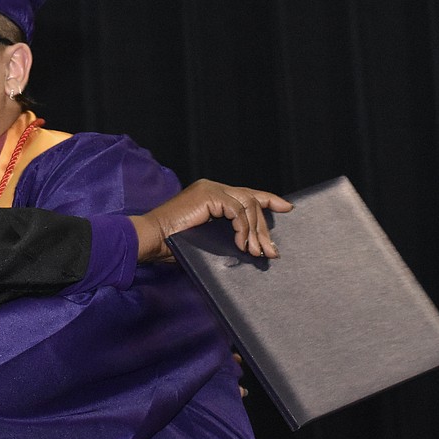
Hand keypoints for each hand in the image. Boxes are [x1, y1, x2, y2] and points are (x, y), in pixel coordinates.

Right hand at [131, 179, 292, 262]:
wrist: (151, 239)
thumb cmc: (172, 244)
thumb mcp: (207, 238)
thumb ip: (226, 234)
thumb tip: (252, 246)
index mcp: (211, 194)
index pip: (246, 194)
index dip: (268, 199)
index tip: (287, 207)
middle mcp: (212, 187)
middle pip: (251, 201)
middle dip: (264, 227)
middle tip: (271, 250)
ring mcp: (210, 189)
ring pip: (248, 205)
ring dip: (256, 231)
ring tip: (257, 251)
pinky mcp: (209, 195)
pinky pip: (238, 211)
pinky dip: (244, 228)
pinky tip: (242, 244)